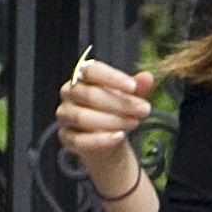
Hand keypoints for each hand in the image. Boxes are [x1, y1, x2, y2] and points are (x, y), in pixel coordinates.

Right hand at [55, 57, 153, 193]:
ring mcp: (65, 115)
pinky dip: (101, 140)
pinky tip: (119, 137)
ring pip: (82, 117)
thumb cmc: (116, 111)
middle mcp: (69, 93)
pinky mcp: (66, 137)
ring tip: (134, 123)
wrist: (108, 140)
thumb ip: (137, 87)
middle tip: (143, 110)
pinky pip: (80, 140)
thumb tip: (147, 77)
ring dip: (111, 121)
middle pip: (89, 95)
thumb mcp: (129, 98)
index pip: (91, 70)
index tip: (133, 87)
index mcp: (82, 76)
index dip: (112, 77)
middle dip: (119, 103)